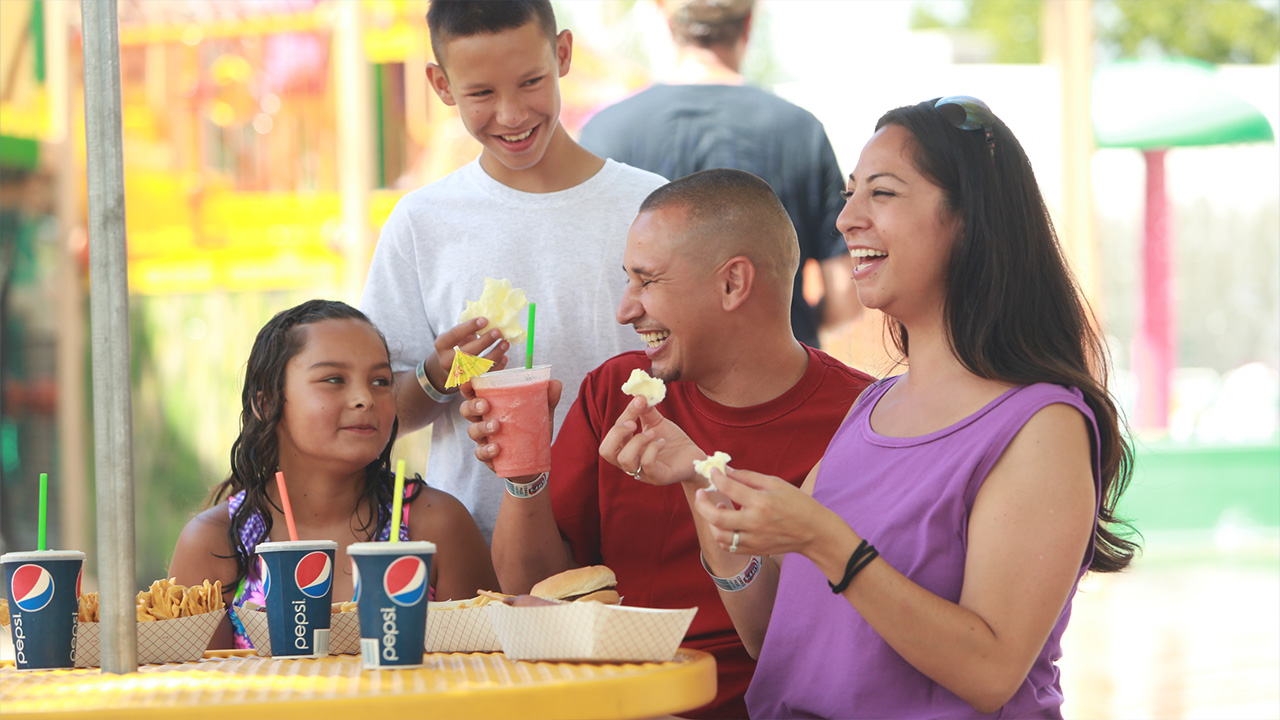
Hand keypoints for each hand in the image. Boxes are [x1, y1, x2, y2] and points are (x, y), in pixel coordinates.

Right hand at [423, 318, 510, 396]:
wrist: (449, 365)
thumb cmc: (457, 344)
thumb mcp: (457, 334)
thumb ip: (469, 328)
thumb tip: (490, 317)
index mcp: (441, 344)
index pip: (455, 334)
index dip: (470, 326)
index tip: (485, 320)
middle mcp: (446, 360)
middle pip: (467, 352)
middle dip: (484, 341)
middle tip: (498, 332)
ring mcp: (457, 373)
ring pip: (477, 365)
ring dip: (494, 354)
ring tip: (505, 343)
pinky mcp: (468, 382)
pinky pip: (484, 376)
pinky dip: (496, 367)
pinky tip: (504, 357)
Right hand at [461, 377, 561, 476]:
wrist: (534, 462)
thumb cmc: (532, 431)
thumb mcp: (541, 414)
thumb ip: (548, 399)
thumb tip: (554, 383)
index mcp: (492, 404)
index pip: (475, 390)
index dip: (468, 383)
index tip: (471, 379)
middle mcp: (483, 420)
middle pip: (467, 409)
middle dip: (473, 405)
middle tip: (486, 405)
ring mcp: (484, 439)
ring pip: (473, 430)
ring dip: (482, 427)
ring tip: (497, 426)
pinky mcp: (487, 456)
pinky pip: (480, 453)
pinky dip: (486, 450)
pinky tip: (496, 449)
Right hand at [600, 396, 704, 486]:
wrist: (693, 457)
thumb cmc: (672, 441)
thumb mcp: (657, 423)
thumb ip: (645, 411)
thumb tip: (639, 394)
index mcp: (626, 448)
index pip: (613, 433)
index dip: (624, 415)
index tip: (639, 400)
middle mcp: (630, 463)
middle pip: (605, 451)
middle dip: (617, 432)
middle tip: (634, 423)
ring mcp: (642, 472)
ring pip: (625, 459)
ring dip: (638, 441)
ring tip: (653, 434)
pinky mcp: (657, 477)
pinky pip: (646, 463)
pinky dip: (653, 448)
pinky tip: (662, 442)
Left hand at [693, 467, 831, 557]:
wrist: (814, 532)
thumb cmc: (798, 504)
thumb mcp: (776, 483)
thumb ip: (748, 477)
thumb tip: (726, 470)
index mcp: (762, 502)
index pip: (729, 488)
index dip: (716, 477)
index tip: (713, 472)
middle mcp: (755, 523)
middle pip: (716, 517)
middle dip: (702, 503)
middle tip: (701, 494)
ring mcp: (754, 540)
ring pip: (719, 535)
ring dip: (711, 521)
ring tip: (718, 508)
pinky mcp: (755, 550)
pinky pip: (729, 546)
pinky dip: (722, 534)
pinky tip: (726, 524)